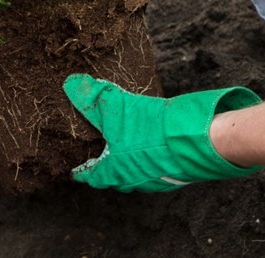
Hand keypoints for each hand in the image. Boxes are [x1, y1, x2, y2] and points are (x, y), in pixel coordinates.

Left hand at [64, 73, 262, 192]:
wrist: (194, 139)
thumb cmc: (150, 129)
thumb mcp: (116, 107)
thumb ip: (92, 97)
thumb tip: (70, 84)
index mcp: (114, 171)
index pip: (91, 177)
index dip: (82, 171)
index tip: (76, 170)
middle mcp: (134, 181)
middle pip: (114, 179)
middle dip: (106, 169)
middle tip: (100, 157)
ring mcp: (157, 180)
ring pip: (136, 176)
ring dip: (129, 165)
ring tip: (126, 150)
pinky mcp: (175, 174)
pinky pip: (156, 170)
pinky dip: (150, 161)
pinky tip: (153, 146)